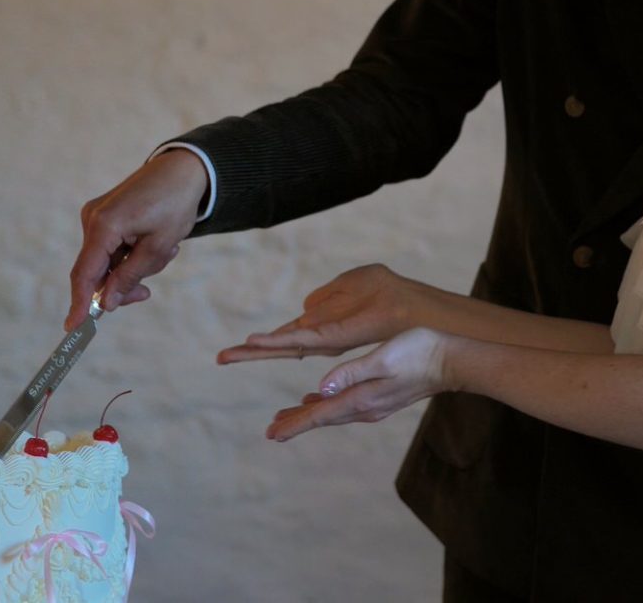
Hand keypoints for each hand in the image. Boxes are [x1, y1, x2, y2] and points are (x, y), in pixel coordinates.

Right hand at [68, 149, 208, 329]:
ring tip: (167, 250)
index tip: (72, 328)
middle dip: (121, 285)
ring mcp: (96, 216)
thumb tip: (106, 303)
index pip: (85, 274)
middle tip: (146, 293)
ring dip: (134, 266)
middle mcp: (93, 219)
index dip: (79, 304)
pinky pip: (112, 247)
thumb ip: (130, 276)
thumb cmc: (175, 205)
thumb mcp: (159, 247)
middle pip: (97, 270)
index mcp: (104, 225)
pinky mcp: (104, 215)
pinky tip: (155, 242)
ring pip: (108, 261)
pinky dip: (132, 253)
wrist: (183, 169)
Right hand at [215, 264, 426, 364]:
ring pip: (287, 342)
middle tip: (221, 358)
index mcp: (328, 326)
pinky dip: (279, 341)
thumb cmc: (393, 297)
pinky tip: (258, 342)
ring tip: (228, 355)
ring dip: (258, 349)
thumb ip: (329, 296)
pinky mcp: (339, 334)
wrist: (421, 310)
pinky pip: (303, 338)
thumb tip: (304, 308)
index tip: (233, 351)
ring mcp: (331, 336)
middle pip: (283, 343)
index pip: (289, 336)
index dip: (262, 344)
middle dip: (252, 352)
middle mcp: (326, 335)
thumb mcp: (356, 284)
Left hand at [264, 327, 454, 440]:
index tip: (272, 434)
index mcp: (362, 398)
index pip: (320, 415)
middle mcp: (366, 408)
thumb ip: (351, 373)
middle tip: (271, 431)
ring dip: (309, 415)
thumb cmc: (419, 352)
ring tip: (287, 417)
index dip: (294, 424)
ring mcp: (375, 405)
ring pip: (333, 413)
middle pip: (324, 418)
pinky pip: (346, 407)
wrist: (452, 361)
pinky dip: (327, 407)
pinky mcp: (382, 398)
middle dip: (296, 423)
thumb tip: (320, 389)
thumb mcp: (382, 358)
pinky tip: (320, 400)